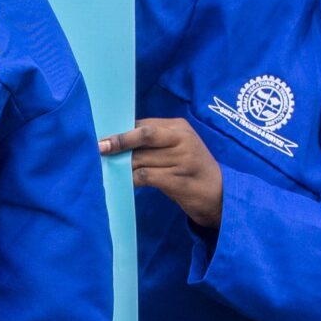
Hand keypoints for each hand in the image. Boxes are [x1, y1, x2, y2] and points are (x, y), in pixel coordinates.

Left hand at [98, 117, 223, 229]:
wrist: (221, 196)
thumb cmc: (192, 171)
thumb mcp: (179, 149)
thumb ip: (155, 143)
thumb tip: (117, 143)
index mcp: (179, 128)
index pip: (145, 124)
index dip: (122, 130)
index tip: (103, 136)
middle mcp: (182, 139)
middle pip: (143, 136)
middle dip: (119, 141)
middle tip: (99, 147)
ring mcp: (182, 159)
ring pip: (141, 158)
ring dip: (121, 165)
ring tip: (108, 168)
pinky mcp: (178, 180)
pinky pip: (145, 176)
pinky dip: (130, 179)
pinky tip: (122, 183)